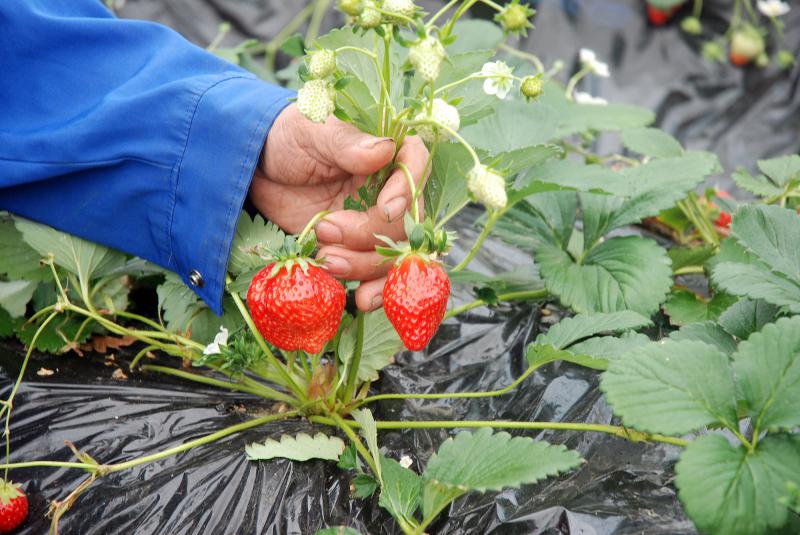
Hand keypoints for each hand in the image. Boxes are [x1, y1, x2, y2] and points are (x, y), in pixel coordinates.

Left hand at [250, 104, 427, 311]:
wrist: (257, 170)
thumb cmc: (287, 139)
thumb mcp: (311, 132)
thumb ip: (345, 143)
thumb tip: (382, 150)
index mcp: (385, 153)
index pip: (415, 167)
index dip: (407, 191)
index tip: (385, 208)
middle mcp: (389, 190)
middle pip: (404, 222)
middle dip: (369, 235)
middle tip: (328, 230)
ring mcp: (373, 223)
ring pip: (391, 254)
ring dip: (363, 265)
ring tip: (326, 259)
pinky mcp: (355, 249)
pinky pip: (375, 274)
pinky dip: (373, 290)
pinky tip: (363, 300)